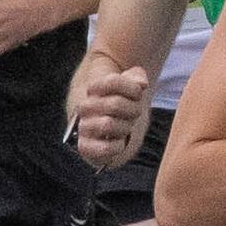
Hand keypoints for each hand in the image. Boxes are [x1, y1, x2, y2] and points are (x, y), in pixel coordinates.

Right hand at [68, 50, 151, 166]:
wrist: (104, 131)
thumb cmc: (121, 105)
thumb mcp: (129, 86)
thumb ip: (136, 77)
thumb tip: (142, 84)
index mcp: (93, 89)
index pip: (112, 81)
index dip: (133, 88)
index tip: (138, 94)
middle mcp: (84, 107)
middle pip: (114, 104)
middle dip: (133, 110)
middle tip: (134, 114)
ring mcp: (83, 127)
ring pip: (108, 124)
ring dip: (125, 128)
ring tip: (126, 128)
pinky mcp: (85, 147)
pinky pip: (105, 148)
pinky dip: (118, 146)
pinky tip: (119, 142)